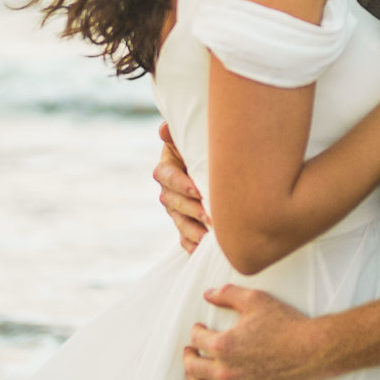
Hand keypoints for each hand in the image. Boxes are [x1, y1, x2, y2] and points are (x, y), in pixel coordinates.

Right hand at [152, 122, 207, 252]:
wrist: (215, 164)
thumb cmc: (203, 147)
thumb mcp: (190, 138)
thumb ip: (177, 135)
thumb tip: (164, 129)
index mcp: (167, 168)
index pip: (167, 177)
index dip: (180, 184)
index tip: (197, 190)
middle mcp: (168, 191)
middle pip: (173, 202)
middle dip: (192, 210)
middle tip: (210, 216)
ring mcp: (176, 210)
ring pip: (180, 222)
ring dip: (193, 231)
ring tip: (209, 237)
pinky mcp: (185, 225)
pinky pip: (184, 239)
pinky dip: (193, 245)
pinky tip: (203, 250)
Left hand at [184, 286, 329, 379]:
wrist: (314, 351)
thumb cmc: (287, 324)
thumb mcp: (256, 300)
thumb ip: (228, 294)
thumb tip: (207, 294)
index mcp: (223, 345)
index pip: (197, 340)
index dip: (196, 331)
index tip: (199, 328)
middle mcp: (226, 370)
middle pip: (193, 367)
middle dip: (189, 356)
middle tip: (190, 351)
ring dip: (193, 379)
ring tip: (195, 371)